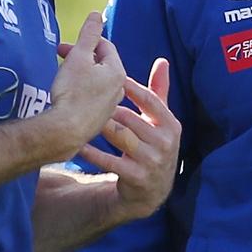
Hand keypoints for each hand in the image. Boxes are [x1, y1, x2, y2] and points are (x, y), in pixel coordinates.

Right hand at [50, 12, 125, 155]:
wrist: (65, 130)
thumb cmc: (72, 92)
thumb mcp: (79, 57)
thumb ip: (88, 34)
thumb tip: (97, 14)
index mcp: (117, 72)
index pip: (105, 47)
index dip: (85, 42)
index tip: (65, 47)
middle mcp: (118, 90)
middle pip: (101, 65)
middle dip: (80, 58)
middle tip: (60, 58)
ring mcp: (109, 107)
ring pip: (96, 83)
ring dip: (80, 75)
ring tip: (63, 77)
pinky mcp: (98, 121)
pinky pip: (91, 99)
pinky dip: (80, 93)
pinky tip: (67, 97)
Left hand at [79, 58, 180, 221]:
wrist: (152, 190)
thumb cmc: (154, 146)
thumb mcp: (162, 121)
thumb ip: (160, 91)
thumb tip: (162, 61)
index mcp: (171, 125)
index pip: (150, 100)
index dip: (130, 88)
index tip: (111, 77)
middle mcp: (164, 142)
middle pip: (130, 118)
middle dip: (108, 108)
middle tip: (86, 97)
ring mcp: (151, 161)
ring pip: (119, 136)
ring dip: (100, 126)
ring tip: (82, 116)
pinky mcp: (136, 177)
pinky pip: (109, 160)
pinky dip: (93, 152)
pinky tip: (80, 143)